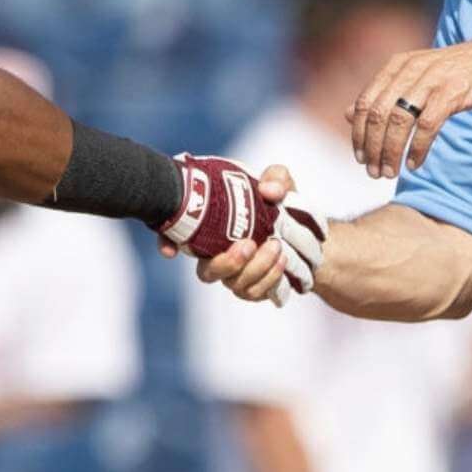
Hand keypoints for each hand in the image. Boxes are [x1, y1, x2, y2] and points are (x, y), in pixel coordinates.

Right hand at [164, 163, 325, 304]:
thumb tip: (269, 191)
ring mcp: (234, 275)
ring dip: (255, 269)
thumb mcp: (279, 182)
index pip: (177, 235)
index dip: (167, 243)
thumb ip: (276, 178)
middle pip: (207, 272)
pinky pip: (254, 293)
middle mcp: (216, 255)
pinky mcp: (253, 288)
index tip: (170, 251)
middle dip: (227, 263)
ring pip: (233, 284)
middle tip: (249, 244)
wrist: (304, 230)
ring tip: (276, 246)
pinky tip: (281, 261)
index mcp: (211, 227)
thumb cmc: (279, 202)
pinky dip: (269, 278)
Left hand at [348, 41, 471, 177]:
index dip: (358, 134)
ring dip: (391, 151)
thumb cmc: (455, 70)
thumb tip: (347, 114)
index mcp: (396, 65)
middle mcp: (409, 70)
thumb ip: (382, 94)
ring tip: (391, 172)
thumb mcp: (414, 76)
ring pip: (399, 121)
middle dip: (372, 148)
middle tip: (373, 172)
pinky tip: (415, 163)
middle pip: (378, 115)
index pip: (364, 104)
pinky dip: (417, 148)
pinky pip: (427, 125)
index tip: (360, 158)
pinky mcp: (453, 92)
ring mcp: (431, 80)